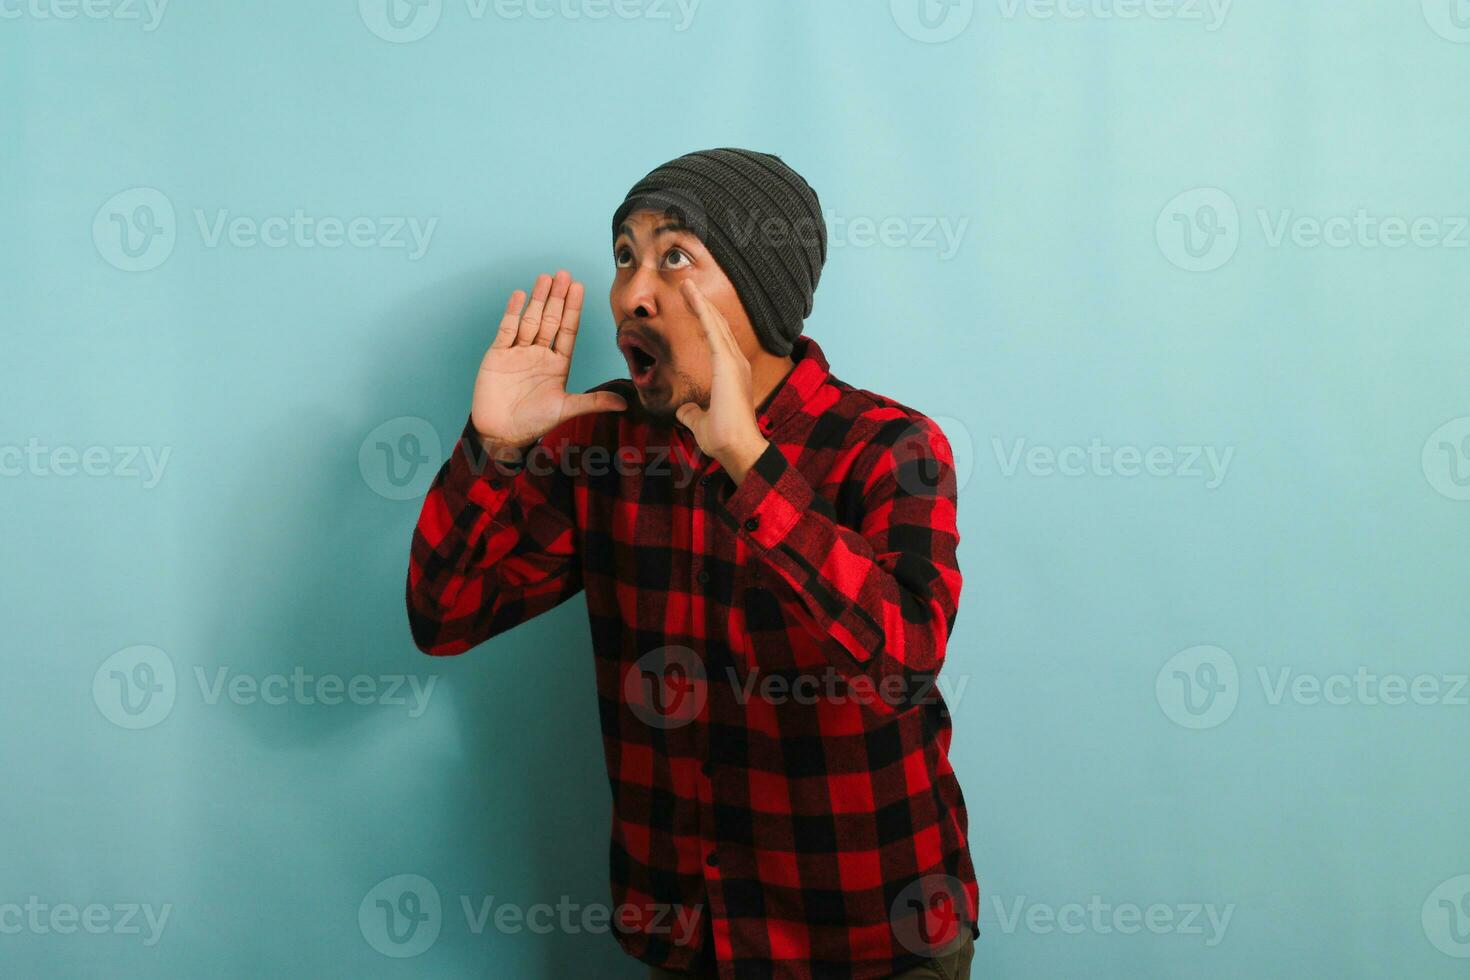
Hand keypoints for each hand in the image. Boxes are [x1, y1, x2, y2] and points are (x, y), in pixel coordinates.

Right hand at [471, 270, 626, 457]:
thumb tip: (626, 403)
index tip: (579, 287)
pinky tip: (520, 296)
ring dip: (538, 299)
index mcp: (557, 363)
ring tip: (546, 278)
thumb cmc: (534, 423)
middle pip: (550, 319)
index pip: (568, 330)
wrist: (501, 434)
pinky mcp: (497, 355)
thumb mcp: (567, 409)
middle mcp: (539, 354)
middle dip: (557, 297)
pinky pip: (507, 329)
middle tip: (564, 274)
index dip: (573, 309)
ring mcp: (518, 352)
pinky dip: (513, 312)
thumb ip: (594, 402)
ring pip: (530, 319)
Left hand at [673, 279, 768, 482]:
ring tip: (687, 284)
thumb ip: (693, 413)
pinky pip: (712, 330)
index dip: (706, 322)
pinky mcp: (727, 363)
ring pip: (715, 323)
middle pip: (717, 327)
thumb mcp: (701, 422)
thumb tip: (683, 410)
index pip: (717, 342)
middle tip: (689, 286)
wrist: (737, 447)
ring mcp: (734, 362)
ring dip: (701, 302)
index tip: (695, 307)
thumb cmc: (723, 439)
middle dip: (703, 306)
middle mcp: (736, 364)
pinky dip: (702, 311)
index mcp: (732, 375)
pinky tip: (693, 296)